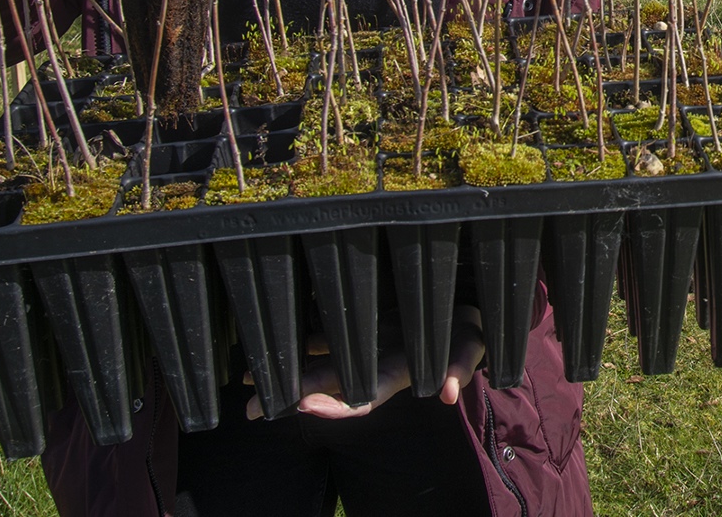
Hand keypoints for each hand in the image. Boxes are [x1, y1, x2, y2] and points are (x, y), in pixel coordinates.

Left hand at [247, 306, 485, 419]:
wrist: (466, 315)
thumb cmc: (469, 334)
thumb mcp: (470, 348)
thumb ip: (460, 368)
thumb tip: (450, 394)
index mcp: (398, 374)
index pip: (360, 397)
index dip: (331, 405)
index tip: (302, 406)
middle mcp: (375, 366)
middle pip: (328, 386)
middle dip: (291, 396)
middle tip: (253, 407)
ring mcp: (365, 349)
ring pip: (320, 363)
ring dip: (288, 372)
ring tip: (250, 379)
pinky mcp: (362, 329)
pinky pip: (326, 337)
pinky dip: (303, 342)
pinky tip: (279, 342)